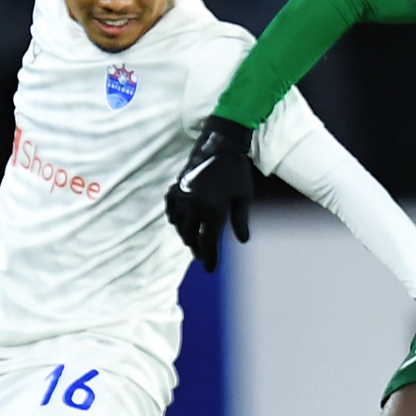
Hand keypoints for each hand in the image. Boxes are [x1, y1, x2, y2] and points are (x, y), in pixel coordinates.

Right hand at [165, 116, 253, 272]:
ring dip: (186, 235)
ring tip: (193, 240)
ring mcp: (183, 197)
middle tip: (203, 255)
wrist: (219, 146)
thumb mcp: (244, 196)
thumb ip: (241, 220)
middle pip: (191, 237)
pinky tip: (182, 222)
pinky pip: (171, 210)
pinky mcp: (176, 188)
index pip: (208, 243)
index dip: (210, 258)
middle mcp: (194, 206)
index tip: (210, 269)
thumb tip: (243, 241)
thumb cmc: (237, 171)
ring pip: (179, 226)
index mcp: (213, 210)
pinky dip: (175, 219)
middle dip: (197, 249)